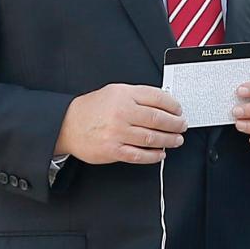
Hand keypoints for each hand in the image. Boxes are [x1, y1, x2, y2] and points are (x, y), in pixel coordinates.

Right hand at [55, 84, 186, 165]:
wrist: (67, 124)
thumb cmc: (92, 109)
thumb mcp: (115, 92)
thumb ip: (138, 96)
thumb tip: (164, 103)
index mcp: (124, 95)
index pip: (158, 98)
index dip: (174, 106)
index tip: (179, 111)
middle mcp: (122, 113)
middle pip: (159, 119)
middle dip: (176, 124)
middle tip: (182, 126)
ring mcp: (118, 133)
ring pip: (152, 138)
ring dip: (169, 140)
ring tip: (176, 140)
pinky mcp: (113, 150)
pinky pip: (140, 155)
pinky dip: (154, 156)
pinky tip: (160, 154)